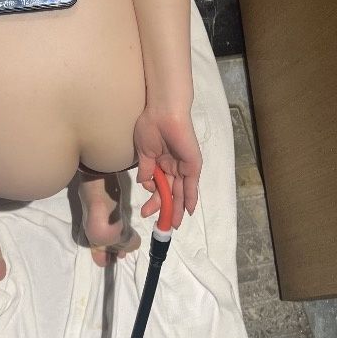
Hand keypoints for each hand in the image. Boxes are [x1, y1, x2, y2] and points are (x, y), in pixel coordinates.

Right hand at [133, 105, 201, 228]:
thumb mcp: (144, 152)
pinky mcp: (192, 165)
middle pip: (169, 191)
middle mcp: (173, 166)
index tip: (145, 212)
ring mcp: (183, 166)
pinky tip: (186, 211)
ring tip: (172, 224)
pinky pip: (191, 185)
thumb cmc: (151, 127)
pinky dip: (189, 198)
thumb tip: (145, 185)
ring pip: (179, 191)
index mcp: (160, 162)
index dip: (153, 199)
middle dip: (163, 207)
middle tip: (159, 223)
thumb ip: (146, 171)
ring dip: (175, 208)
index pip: (158, 186)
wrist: (164, 113)